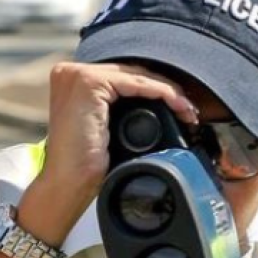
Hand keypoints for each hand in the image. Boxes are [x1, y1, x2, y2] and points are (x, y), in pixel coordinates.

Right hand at [22, 62, 198, 241]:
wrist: (68, 185)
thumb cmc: (84, 166)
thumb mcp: (104, 127)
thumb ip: (119, 107)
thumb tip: (157, 101)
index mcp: (70, 80)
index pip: (122, 76)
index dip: (154, 89)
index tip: (180, 108)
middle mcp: (69, 72)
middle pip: (130, 73)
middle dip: (164, 90)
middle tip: (189, 110)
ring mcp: (77, 75)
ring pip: (136, 75)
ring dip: (169, 92)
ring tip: (188, 111)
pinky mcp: (88, 83)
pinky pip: (136, 82)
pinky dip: (162, 93)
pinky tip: (178, 106)